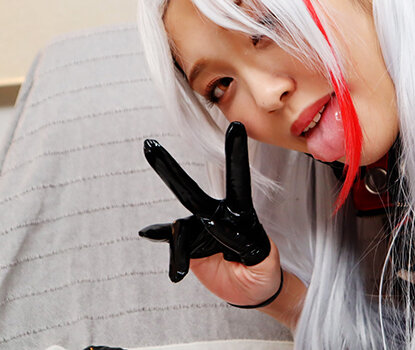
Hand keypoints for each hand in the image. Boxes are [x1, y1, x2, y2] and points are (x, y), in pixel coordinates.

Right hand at [139, 121, 270, 282]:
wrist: (251, 289)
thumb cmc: (264, 270)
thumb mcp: (265, 261)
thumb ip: (247, 245)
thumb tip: (214, 225)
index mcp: (242, 213)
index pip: (239, 179)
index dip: (235, 153)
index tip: (236, 126)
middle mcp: (217, 214)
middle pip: (190, 191)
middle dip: (168, 169)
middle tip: (150, 146)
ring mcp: (200, 228)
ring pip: (180, 230)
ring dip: (180, 251)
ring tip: (180, 273)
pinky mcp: (189, 245)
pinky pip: (173, 244)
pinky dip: (170, 253)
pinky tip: (152, 241)